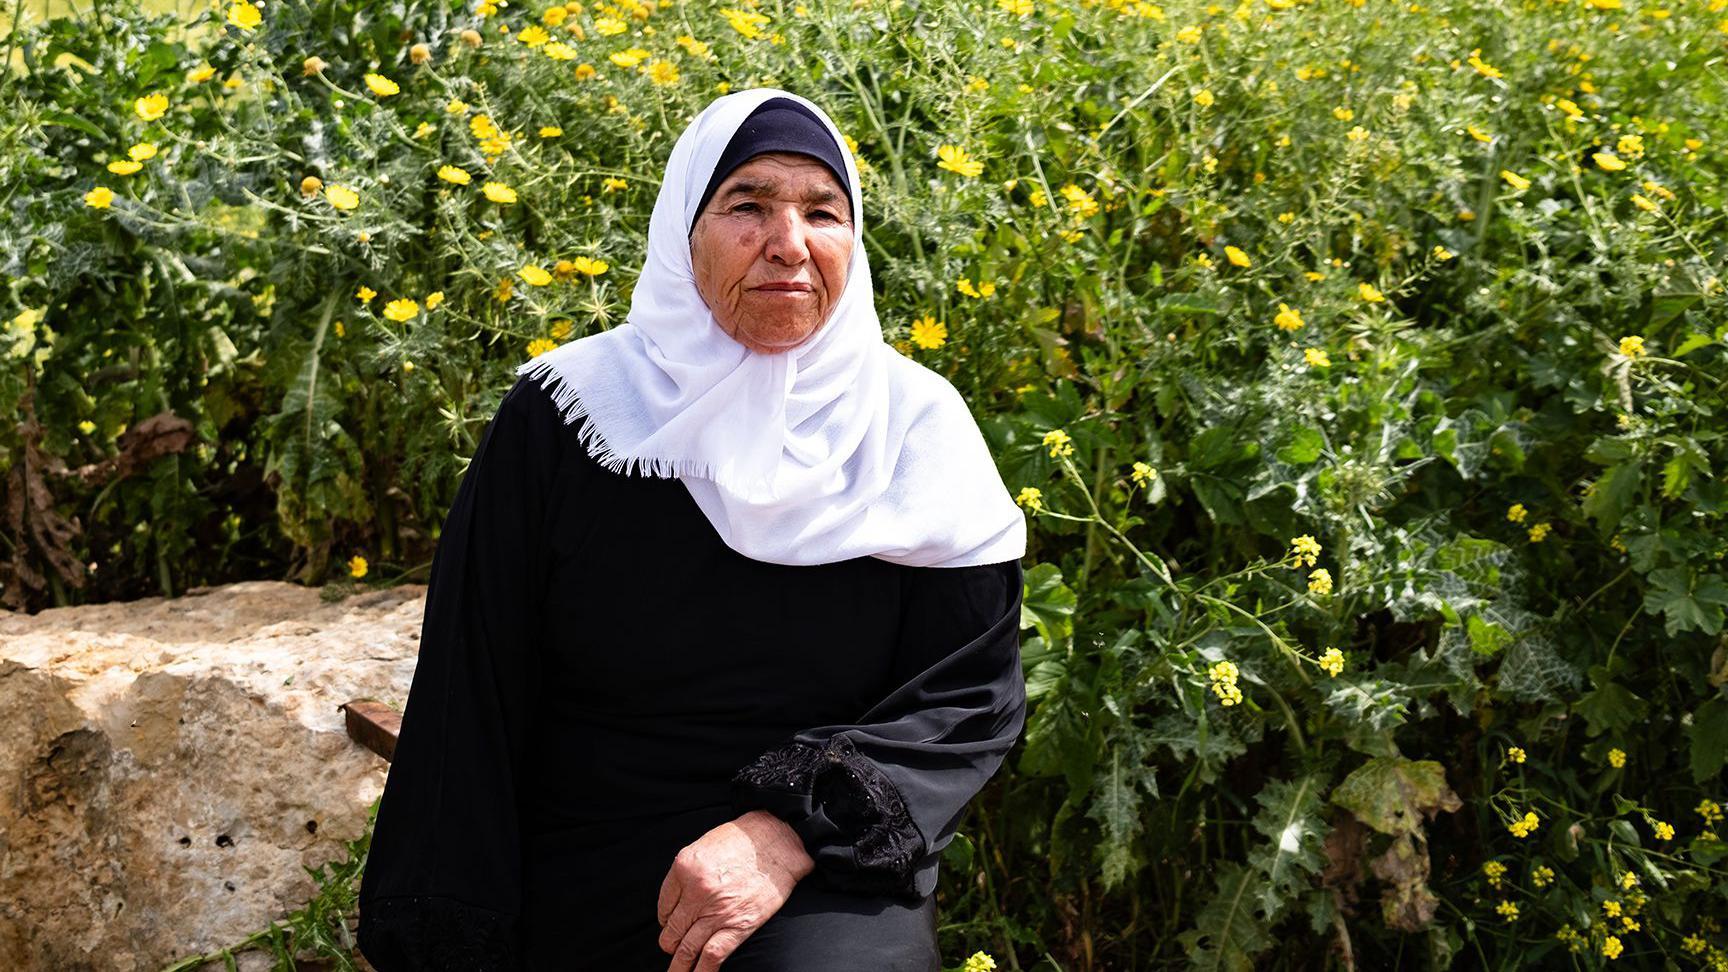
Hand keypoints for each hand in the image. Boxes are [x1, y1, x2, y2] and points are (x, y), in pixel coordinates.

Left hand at [656, 809, 815, 971]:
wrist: (779, 842)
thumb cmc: (743, 840)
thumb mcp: (704, 845)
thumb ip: (687, 872)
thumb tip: (677, 900)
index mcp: (685, 867)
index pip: (663, 905)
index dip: (665, 918)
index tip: (670, 922)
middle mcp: (697, 890)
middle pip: (672, 929)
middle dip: (670, 941)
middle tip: (672, 946)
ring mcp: (717, 910)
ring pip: (687, 948)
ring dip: (679, 964)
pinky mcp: (739, 925)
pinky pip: (713, 955)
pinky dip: (702, 970)